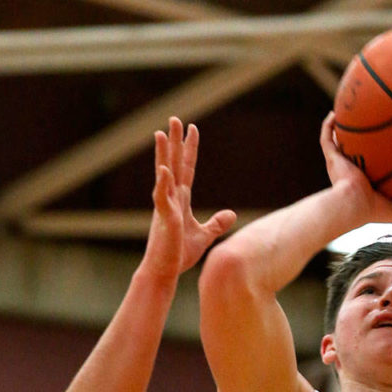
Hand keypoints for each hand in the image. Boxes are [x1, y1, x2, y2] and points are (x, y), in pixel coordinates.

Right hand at [144, 117, 235, 276]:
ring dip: (163, 154)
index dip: (189, 149)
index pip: (187, 169)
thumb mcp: (204, 236)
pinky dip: (163, 183)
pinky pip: (162, 198)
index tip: (193, 129)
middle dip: (174, 142)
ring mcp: (165, 207)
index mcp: (180, 200)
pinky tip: (164, 169)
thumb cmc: (179, 254)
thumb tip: (231, 214)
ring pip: (164, 174)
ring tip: (160, 133)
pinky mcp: (164, 219)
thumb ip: (216, 223)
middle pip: (174, 164)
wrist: (164, 272)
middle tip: (175, 119)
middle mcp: (171, 199)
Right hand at [319, 111, 391, 223]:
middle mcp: (352, 172)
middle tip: (371, 124)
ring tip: (347, 113)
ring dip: (340, 129)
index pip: (372, 167)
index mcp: (365, 183)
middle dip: (359, 140)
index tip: (389, 143)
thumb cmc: (375, 210)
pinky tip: (334, 114)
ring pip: (338, 143)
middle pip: (354, 152)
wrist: (353, 205)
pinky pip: (326, 139)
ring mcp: (340, 164)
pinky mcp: (332, 159)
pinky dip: (327, 126)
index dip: (378, 157)